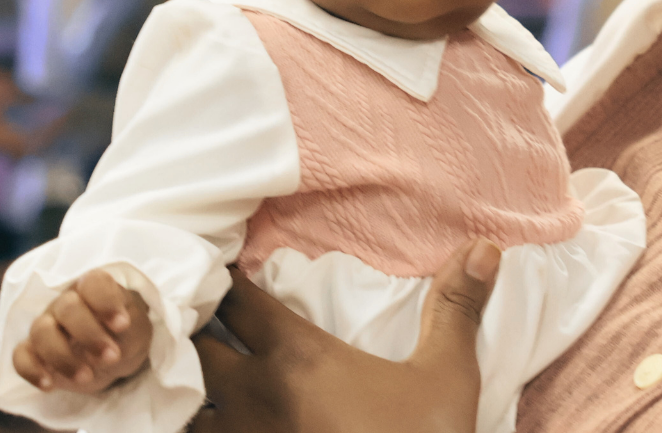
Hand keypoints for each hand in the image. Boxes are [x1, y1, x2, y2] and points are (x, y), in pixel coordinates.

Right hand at [13, 269, 153, 393]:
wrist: (114, 355)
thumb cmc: (125, 333)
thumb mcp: (135, 327)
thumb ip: (126, 326)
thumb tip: (116, 331)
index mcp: (94, 288)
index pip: (93, 282)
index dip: (105, 302)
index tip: (123, 325)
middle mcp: (66, 302)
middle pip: (67, 308)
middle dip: (89, 335)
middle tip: (112, 357)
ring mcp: (47, 325)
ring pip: (41, 332)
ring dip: (62, 357)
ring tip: (86, 376)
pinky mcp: (35, 352)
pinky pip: (21, 356)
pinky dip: (31, 371)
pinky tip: (49, 385)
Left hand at [191, 239, 499, 432]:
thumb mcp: (446, 376)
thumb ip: (455, 307)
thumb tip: (485, 246)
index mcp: (298, 359)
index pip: (238, 300)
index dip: (221, 279)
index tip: (213, 262)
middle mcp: (255, 396)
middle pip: (191, 346)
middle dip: (186, 326)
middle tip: (185, 310)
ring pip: (180, 404)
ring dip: (178, 385)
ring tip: (177, 371)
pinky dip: (185, 428)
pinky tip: (194, 423)